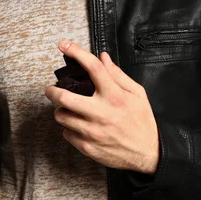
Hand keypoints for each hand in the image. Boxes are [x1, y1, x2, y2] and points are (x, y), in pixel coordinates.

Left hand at [45, 40, 159, 174]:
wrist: (148, 154)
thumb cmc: (142, 120)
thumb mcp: (137, 93)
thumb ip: (118, 74)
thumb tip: (102, 57)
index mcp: (115, 96)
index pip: (93, 68)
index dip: (76, 53)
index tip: (64, 45)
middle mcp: (101, 113)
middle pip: (65, 97)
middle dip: (52, 91)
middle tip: (51, 89)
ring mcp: (93, 132)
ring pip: (61, 116)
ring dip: (61, 110)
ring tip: (68, 109)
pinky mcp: (88, 147)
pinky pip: (66, 134)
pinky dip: (69, 128)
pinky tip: (79, 126)